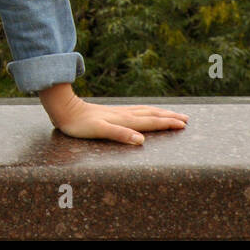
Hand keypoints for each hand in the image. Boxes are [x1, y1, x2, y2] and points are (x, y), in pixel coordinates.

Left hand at [41, 87, 187, 144]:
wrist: (64, 109)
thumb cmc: (79, 124)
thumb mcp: (98, 131)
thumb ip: (120, 134)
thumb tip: (141, 140)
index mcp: (124, 120)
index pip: (151, 121)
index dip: (167, 123)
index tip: (183, 124)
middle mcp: (124, 114)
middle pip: (151, 114)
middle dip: (169, 116)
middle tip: (186, 118)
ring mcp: (118, 112)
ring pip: (144, 111)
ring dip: (159, 112)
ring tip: (171, 113)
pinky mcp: (111, 112)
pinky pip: (135, 110)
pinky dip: (146, 111)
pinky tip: (143, 112)